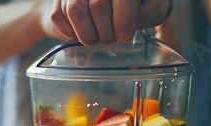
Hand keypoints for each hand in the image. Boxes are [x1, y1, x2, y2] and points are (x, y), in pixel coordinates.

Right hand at [42, 0, 171, 45]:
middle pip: (98, 6)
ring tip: (96, 38)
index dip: (123, 19)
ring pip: (76, 11)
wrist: (110, 4)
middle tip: (112, 38)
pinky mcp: (59, 0)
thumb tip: (126, 27)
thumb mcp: (151, 9)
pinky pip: (59, 18)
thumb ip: (146, 15)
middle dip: (107, 32)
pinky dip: (70, 33)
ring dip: (88, 35)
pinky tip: (81, 33)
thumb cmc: (136, 7)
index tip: (124, 36)